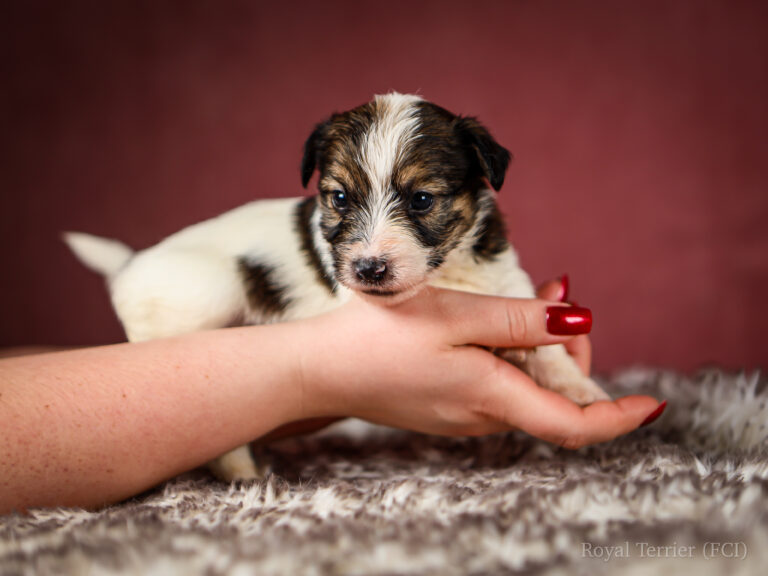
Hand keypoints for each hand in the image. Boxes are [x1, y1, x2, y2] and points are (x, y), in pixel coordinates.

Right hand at [295, 286, 661, 448]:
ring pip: (524, 388)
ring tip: (537, 295)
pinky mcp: (443, 406)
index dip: (619, 416)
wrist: (318, 369)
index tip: (652, 403)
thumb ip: (521, 321)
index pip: (575, 425)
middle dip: (572, 352)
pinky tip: (495, 320)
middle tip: (561, 295)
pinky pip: (496, 386)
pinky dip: (511, 355)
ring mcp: (461, 416)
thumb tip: (581, 322)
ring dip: (540, 348)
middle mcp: (482, 417)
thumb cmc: (380, 339)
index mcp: (491, 397)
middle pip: (552, 398)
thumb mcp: (456, 316)